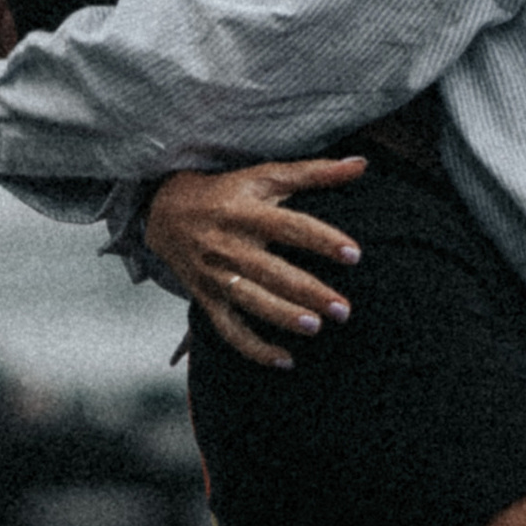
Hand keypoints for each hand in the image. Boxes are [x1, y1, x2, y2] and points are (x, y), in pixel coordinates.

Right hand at [145, 155, 369, 367]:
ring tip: (314, 328)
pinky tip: (285, 361)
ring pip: (251, 301)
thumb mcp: (264, 175)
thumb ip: (313, 172)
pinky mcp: (206, 298)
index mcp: (247, 212)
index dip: (322, 240)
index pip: (290, 226)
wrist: (164, 211)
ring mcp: (216, 274)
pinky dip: (254, 349)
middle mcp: (230, 245)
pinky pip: (228, 330)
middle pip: (272, 271)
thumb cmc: (225, 192)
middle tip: (343, 310)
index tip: (354, 255)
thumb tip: (362, 164)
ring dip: (282, 317)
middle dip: (307, 292)